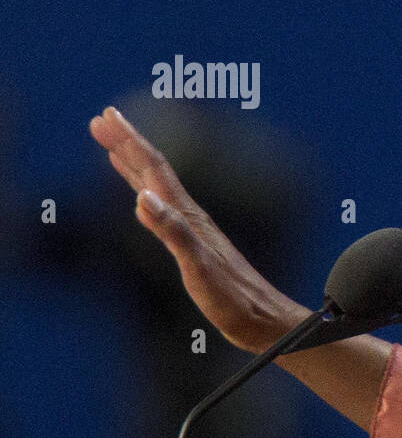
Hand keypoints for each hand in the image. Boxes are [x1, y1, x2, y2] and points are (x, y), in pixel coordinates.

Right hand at [89, 107, 306, 352]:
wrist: (264, 321)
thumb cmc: (233, 300)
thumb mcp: (198, 268)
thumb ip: (173, 233)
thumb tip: (143, 198)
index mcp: (188, 217)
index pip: (155, 170)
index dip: (130, 142)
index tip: (106, 117)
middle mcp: (191, 217)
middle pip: (155, 171)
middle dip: (128, 143)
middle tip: (102, 119)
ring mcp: (193, 230)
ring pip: (157, 187)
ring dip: (134, 164)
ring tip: (114, 146)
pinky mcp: (194, 246)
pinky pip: (162, 209)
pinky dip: (146, 194)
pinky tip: (142, 197)